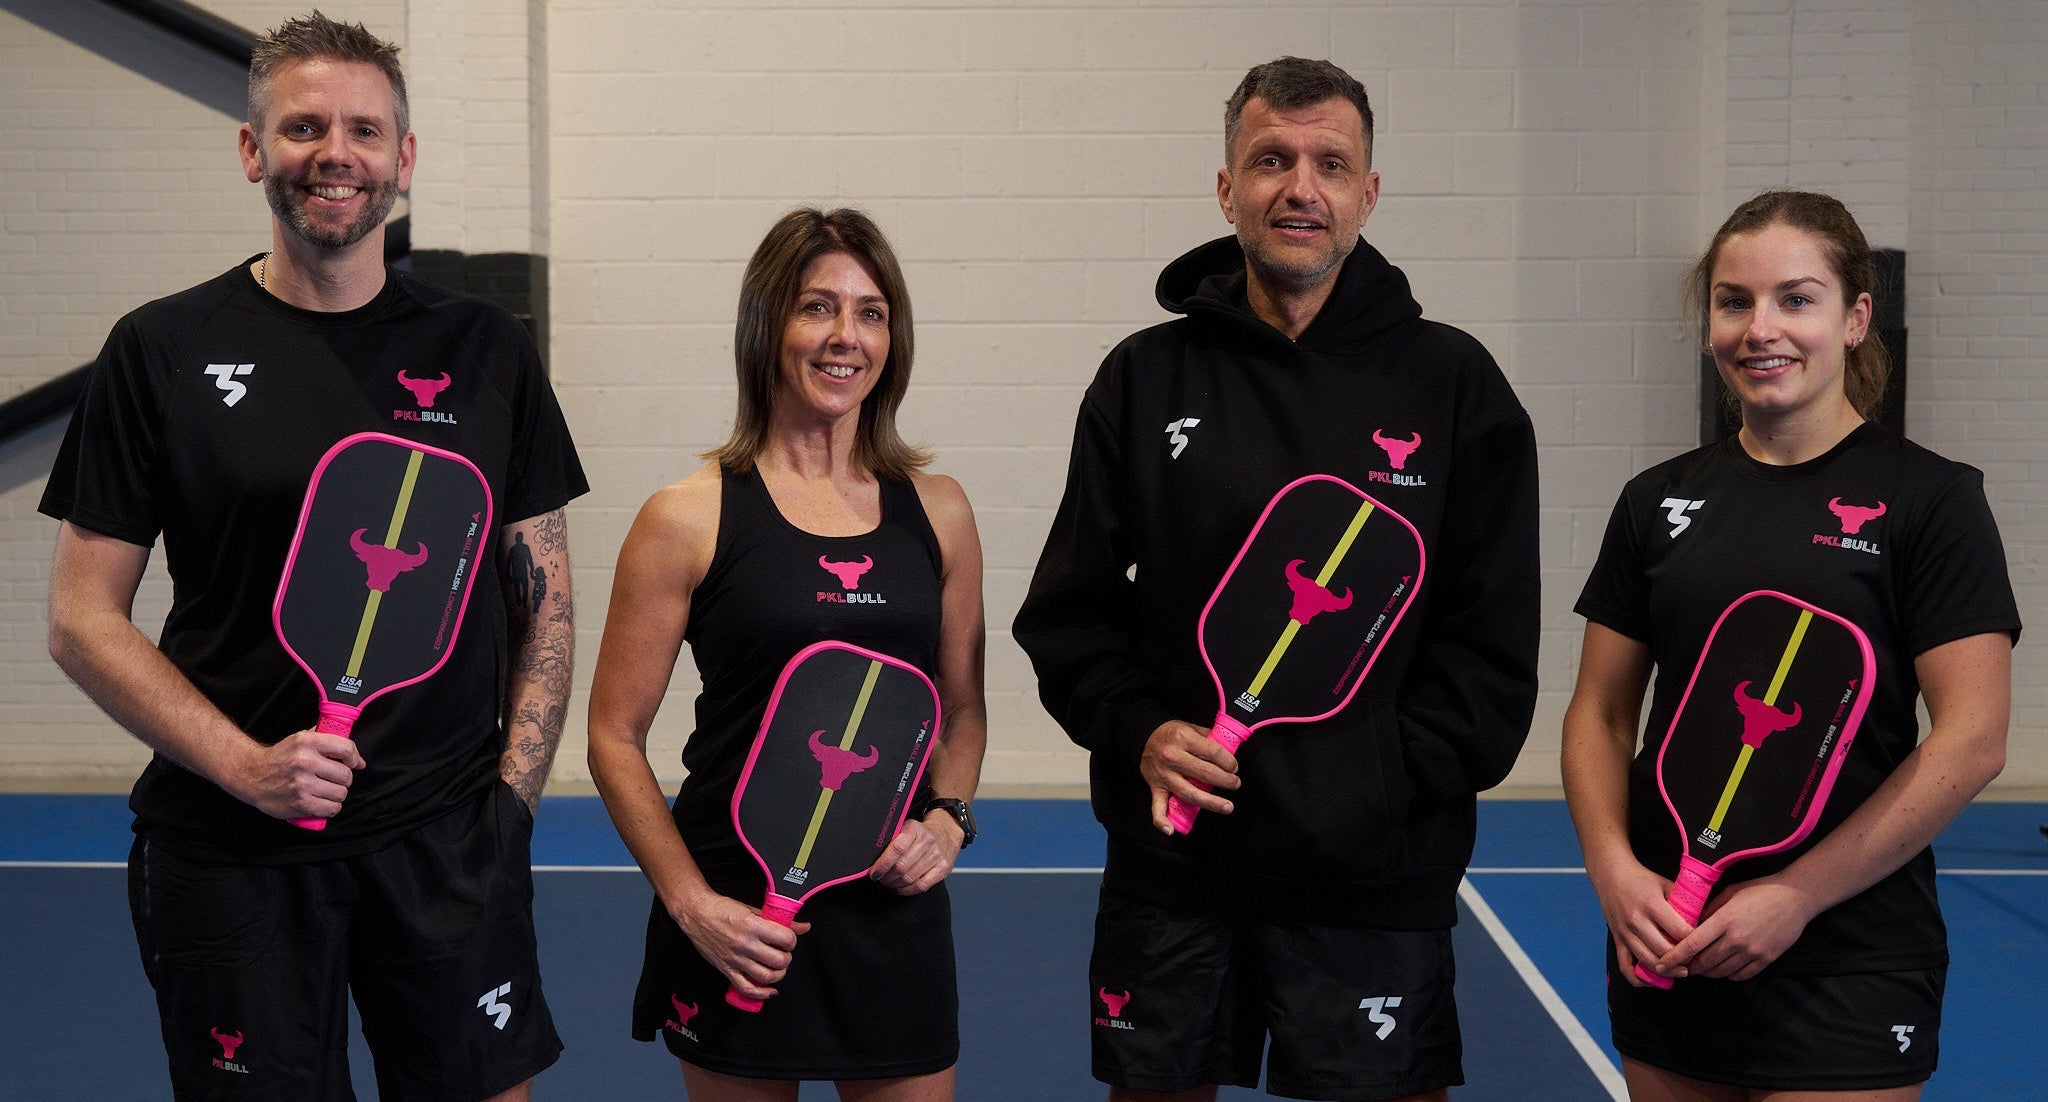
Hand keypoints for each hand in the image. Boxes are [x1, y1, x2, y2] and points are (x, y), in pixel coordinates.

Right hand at [227, 730, 364, 820]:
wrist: (251, 775)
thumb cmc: (280, 758)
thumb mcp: (300, 739)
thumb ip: (327, 741)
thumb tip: (358, 760)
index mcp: (307, 742)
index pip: (346, 749)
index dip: (354, 758)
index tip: (353, 763)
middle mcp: (305, 762)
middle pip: (346, 775)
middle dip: (344, 779)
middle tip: (333, 779)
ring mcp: (303, 784)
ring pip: (341, 793)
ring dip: (337, 794)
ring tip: (325, 791)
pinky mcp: (300, 803)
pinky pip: (332, 808)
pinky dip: (331, 807)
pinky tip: (322, 802)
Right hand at [669, 889, 812, 1004]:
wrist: (696, 914)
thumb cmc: (721, 909)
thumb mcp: (752, 909)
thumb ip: (778, 920)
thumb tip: (802, 927)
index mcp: (752, 925)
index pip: (785, 939)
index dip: (791, 940)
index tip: (788, 940)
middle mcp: (744, 944)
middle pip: (778, 960)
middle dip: (787, 958)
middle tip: (784, 953)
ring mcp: (735, 959)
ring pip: (766, 976)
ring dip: (778, 974)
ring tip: (778, 967)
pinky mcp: (726, 969)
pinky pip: (746, 988)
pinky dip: (761, 993)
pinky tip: (770, 990)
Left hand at [869, 815, 959, 895]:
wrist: (945, 833)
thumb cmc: (919, 834)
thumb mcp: (905, 828)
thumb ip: (891, 839)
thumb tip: (872, 857)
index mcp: (914, 829)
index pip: (896, 849)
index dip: (883, 864)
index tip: (874, 872)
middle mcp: (927, 841)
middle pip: (902, 866)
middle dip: (887, 876)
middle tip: (880, 878)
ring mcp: (937, 855)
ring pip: (910, 878)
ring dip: (895, 884)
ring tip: (889, 882)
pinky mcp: (943, 868)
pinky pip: (922, 885)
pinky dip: (907, 890)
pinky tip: (900, 888)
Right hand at [1140, 719, 1238, 833]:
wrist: (1143, 736)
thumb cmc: (1172, 733)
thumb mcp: (1191, 727)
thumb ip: (1209, 738)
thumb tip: (1231, 751)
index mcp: (1183, 738)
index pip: (1213, 752)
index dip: (1229, 762)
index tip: (1234, 768)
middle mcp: (1172, 757)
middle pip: (1204, 773)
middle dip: (1225, 781)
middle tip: (1235, 784)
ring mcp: (1163, 775)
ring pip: (1188, 793)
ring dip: (1210, 802)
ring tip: (1227, 806)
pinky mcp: (1155, 788)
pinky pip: (1157, 806)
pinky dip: (1161, 820)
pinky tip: (1170, 830)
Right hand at [1585, 853, 1692, 985]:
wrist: (1611, 875)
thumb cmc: (1641, 879)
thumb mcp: (1666, 885)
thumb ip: (1683, 904)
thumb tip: (1703, 922)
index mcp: (1652, 905)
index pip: (1680, 933)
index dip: (1695, 941)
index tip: (1703, 943)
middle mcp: (1637, 921)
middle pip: (1665, 951)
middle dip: (1683, 959)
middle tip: (1695, 959)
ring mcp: (1625, 933)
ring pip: (1648, 962)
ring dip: (1667, 971)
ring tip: (1681, 970)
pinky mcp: (1617, 941)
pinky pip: (1626, 967)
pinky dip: (1640, 979)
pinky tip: (1654, 979)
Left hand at [1656, 875, 1817, 981]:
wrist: (1795, 898)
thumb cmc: (1759, 890)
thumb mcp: (1729, 894)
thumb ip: (1709, 911)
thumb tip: (1689, 925)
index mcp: (1724, 920)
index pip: (1692, 945)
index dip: (1674, 957)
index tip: (1661, 964)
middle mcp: (1737, 940)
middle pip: (1704, 962)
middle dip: (1688, 967)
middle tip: (1680, 966)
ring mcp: (1753, 952)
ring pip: (1721, 971)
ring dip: (1707, 972)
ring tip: (1699, 967)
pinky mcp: (1766, 960)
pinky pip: (1741, 975)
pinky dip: (1728, 975)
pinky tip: (1723, 968)